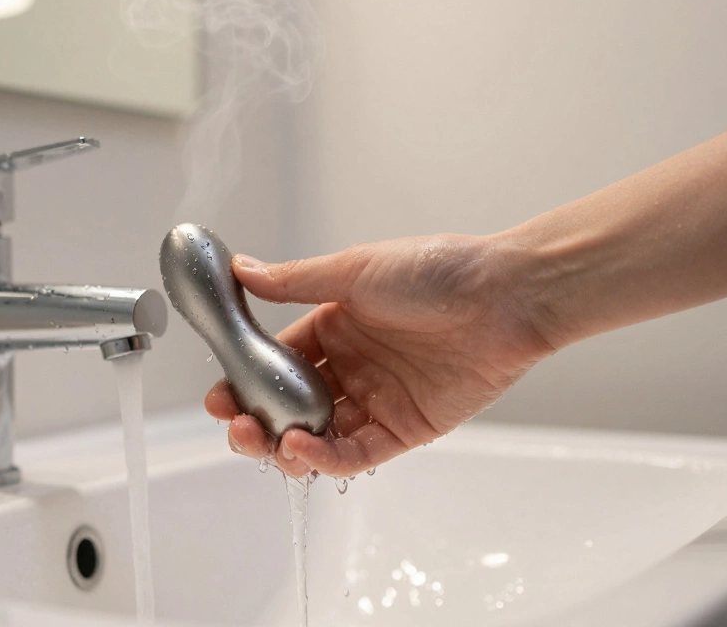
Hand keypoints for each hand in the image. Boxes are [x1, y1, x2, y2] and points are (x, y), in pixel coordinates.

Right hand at [205, 234, 556, 477]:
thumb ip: (295, 281)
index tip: (219, 394)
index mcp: (334, 324)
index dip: (244, 380)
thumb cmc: (439, 270)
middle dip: (257, 421)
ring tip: (265, 440)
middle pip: (290, 405)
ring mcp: (377, 400)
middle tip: (237, 425)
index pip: (276, 361)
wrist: (507, 296)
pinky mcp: (405, 430)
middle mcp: (352, 366)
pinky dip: (325, 457)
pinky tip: (303, 449)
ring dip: (284, 445)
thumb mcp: (354, 270)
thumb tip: (242, 270)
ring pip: (317, 436)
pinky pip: (355, 452)